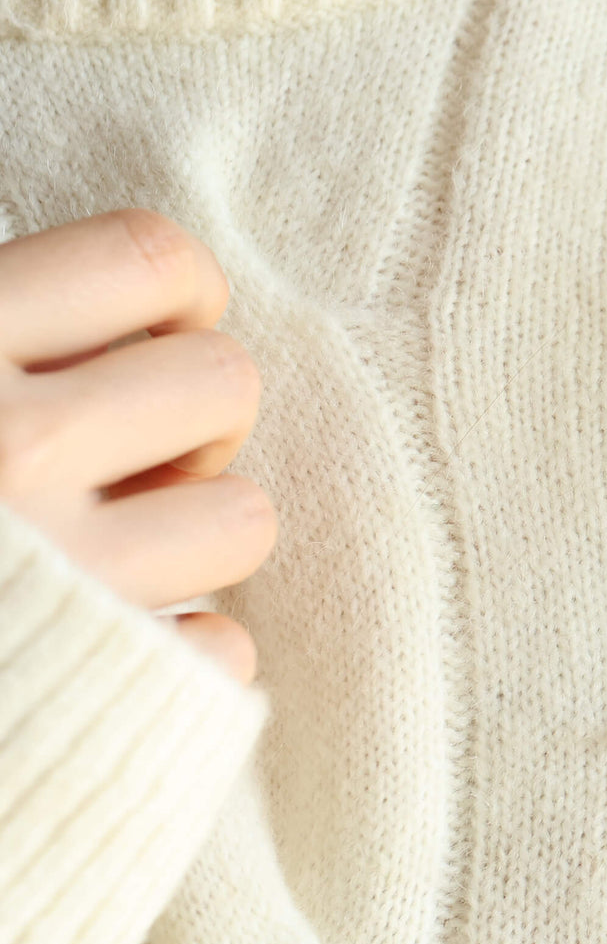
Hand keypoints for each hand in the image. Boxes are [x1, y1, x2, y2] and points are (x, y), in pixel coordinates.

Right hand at [0, 208, 276, 682]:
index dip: (185, 286)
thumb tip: (110, 285)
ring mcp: (58, 579)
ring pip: (245, 518)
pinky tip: (120, 639)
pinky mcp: (88, 685)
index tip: (166, 323)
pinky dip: (186, 648)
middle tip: (142, 447)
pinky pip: (221, 648)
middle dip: (199, 413)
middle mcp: (5, 453)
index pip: (148, 258)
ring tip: (127, 542)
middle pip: (225, 381)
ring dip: (203, 528)